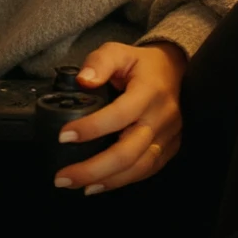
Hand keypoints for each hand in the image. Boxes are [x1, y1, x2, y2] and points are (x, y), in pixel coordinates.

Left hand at [54, 42, 187, 193]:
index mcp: (149, 92)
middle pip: (128, 152)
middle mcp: (161, 118)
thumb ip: (99, 62)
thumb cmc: (141, 64)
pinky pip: (147, 170)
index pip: (119, 115)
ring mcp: (168, 136)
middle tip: (63, 178)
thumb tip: (82, 81)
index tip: (63, 136)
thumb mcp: (119, 51)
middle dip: (93, 169)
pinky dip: (122, 181)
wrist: (175, 71)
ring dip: (106, 181)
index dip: (91, 128)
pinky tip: (100, 185)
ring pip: (138, 167)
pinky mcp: (170, 148)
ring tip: (78, 186)